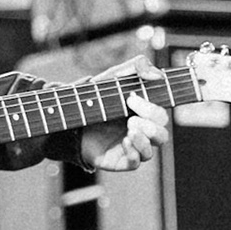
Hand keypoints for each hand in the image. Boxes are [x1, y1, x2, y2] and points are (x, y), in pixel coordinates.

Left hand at [78, 57, 170, 172]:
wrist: (69, 117)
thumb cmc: (95, 97)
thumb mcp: (113, 76)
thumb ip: (137, 66)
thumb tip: (158, 75)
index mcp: (143, 114)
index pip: (161, 116)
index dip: (154, 109)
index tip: (132, 99)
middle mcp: (140, 132)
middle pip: (162, 134)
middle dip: (150, 124)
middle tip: (130, 117)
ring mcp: (131, 147)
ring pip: (152, 151)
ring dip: (145, 139)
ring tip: (130, 128)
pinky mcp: (119, 160)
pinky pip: (136, 163)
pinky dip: (134, 152)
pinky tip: (124, 141)